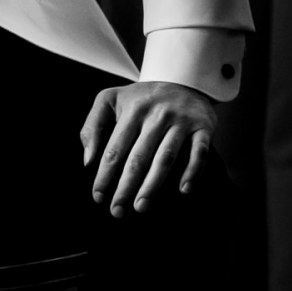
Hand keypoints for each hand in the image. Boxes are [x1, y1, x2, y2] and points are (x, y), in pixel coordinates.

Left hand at [80, 81, 216, 217]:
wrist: (183, 79)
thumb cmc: (141, 98)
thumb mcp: (110, 100)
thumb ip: (92, 126)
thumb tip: (88, 160)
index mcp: (132, 110)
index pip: (115, 149)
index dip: (105, 175)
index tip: (98, 197)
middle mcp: (156, 115)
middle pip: (138, 157)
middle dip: (126, 186)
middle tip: (117, 211)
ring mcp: (181, 121)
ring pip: (165, 157)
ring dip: (153, 185)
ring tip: (141, 207)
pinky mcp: (203, 127)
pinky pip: (200, 152)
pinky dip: (193, 171)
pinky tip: (184, 190)